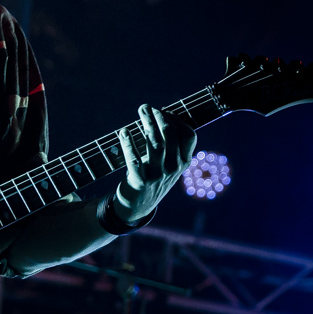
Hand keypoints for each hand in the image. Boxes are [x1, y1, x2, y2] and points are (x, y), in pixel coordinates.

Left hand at [115, 104, 196, 221]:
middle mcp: (173, 168)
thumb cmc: (153, 177)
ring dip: (147, 123)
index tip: (164, 111)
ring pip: (154, 142)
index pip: (189, 135)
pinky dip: (128, 143)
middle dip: (159, 116)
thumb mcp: (169, 164)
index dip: (177, 119)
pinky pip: (133, 159)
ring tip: (141, 110)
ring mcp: (158, 175)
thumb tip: (162, 115)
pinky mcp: (140, 181)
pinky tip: (124, 132)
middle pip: (170, 134)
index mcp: (184, 162)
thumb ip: (171, 146)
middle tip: (147, 107)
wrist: (138, 206)